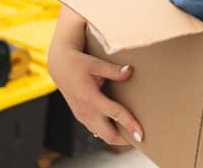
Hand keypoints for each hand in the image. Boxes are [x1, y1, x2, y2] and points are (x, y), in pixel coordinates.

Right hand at [48, 12, 142, 145]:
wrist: (60, 66)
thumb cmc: (78, 63)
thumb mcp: (96, 64)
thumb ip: (114, 70)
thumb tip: (130, 71)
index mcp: (90, 98)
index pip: (115, 114)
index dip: (130, 124)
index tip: (141, 134)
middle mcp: (86, 111)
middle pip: (109, 135)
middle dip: (126, 140)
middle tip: (143, 138)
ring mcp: (83, 116)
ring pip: (103, 136)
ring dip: (119, 138)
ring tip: (134, 135)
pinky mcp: (82, 117)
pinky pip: (97, 131)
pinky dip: (110, 133)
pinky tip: (121, 128)